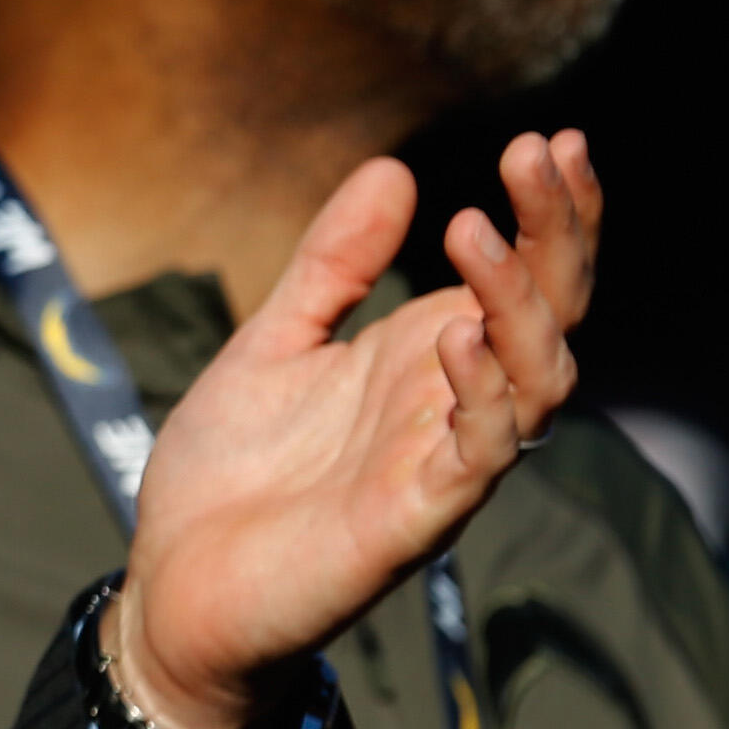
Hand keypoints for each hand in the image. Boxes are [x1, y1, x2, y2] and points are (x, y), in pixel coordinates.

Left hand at [112, 131, 604, 728]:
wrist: (171, 589)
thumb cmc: (229, 477)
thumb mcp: (272, 342)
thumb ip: (332, 265)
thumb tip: (395, 169)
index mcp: (427, 361)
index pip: (523, 278)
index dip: (551, 214)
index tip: (550, 140)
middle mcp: (453, 408)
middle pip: (550, 314)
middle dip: (557, 234)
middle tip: (536, 154)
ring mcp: (441, 465)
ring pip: (535, 380)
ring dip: (517, 302)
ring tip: (476, 231)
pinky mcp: (413, 522)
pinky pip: (480, 456)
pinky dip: (481, 395)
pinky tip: (453, 335)